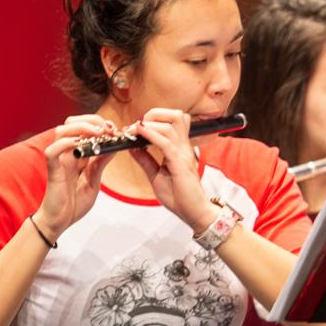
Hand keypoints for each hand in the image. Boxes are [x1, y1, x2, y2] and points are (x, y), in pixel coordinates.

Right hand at [34, 115, 120, 240]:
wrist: (60, 221)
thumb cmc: (74, 203)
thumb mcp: (94, 180)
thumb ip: (101, 163)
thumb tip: (114, 146)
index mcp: (77, 154)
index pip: (84, 128)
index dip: (99, 124)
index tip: (114, 130)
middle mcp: (66, 153)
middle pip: (71, 123)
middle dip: (91, 120)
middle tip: (108, 128)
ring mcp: (58, 159)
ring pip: (62, 131)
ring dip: (81, 127)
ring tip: (98, 133)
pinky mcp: (52, 169)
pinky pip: (53, 150)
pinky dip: (67, 143)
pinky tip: (80, 145)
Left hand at [128, 108, 215, 230]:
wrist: (193, 212)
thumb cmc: (179, 196)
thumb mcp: (156, 175)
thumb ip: (145, 160)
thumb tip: (132, 146)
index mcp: (180, 148)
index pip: (174, 120)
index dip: (155, 118)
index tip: (136, 127)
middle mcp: (184, 147)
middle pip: (176, 115)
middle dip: (155, 114)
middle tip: (139, 125)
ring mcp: (183, 153)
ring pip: (171, 125)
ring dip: (150, 124)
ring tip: (137, 130)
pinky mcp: (179, 163)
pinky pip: (165, 142)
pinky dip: (151, 135)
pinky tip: (139, 134)